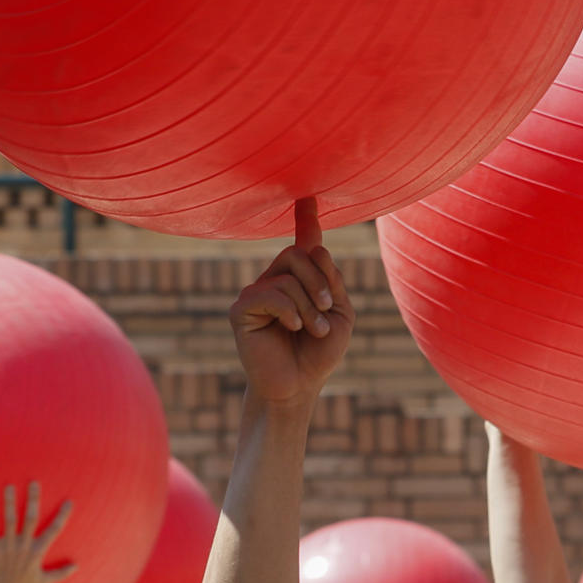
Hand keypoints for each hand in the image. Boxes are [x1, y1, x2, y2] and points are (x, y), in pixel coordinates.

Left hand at [0, 482, 74, 582]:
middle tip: (34, 483)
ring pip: (9, 520)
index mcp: (37, 551)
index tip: (69, 501)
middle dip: (33, 500)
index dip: (62, 516)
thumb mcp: (44, 581)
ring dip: (8, 503)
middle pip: (30, 518)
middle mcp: (24, 546)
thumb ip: (61, 572)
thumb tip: (76, 567)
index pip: (54, 530)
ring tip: (9, 486)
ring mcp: (8, 547)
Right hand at [230, 199, 352, 408]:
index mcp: (302, 280)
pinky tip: (294, 327)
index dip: (307, 218)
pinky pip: (267, 293)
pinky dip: (288, 309)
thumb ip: (332, 280)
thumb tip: (314, 248)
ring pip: (287, 276)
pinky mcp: (241, 310)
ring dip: (309, 304)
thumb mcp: (341, 314)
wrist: (298, 387)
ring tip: (314, 330)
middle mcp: (276, 280)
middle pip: (297, 254)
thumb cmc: (319, 354)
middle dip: (320, 281)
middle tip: (328, 311)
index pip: (304, 243)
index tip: (309, 196)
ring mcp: (256, 293)